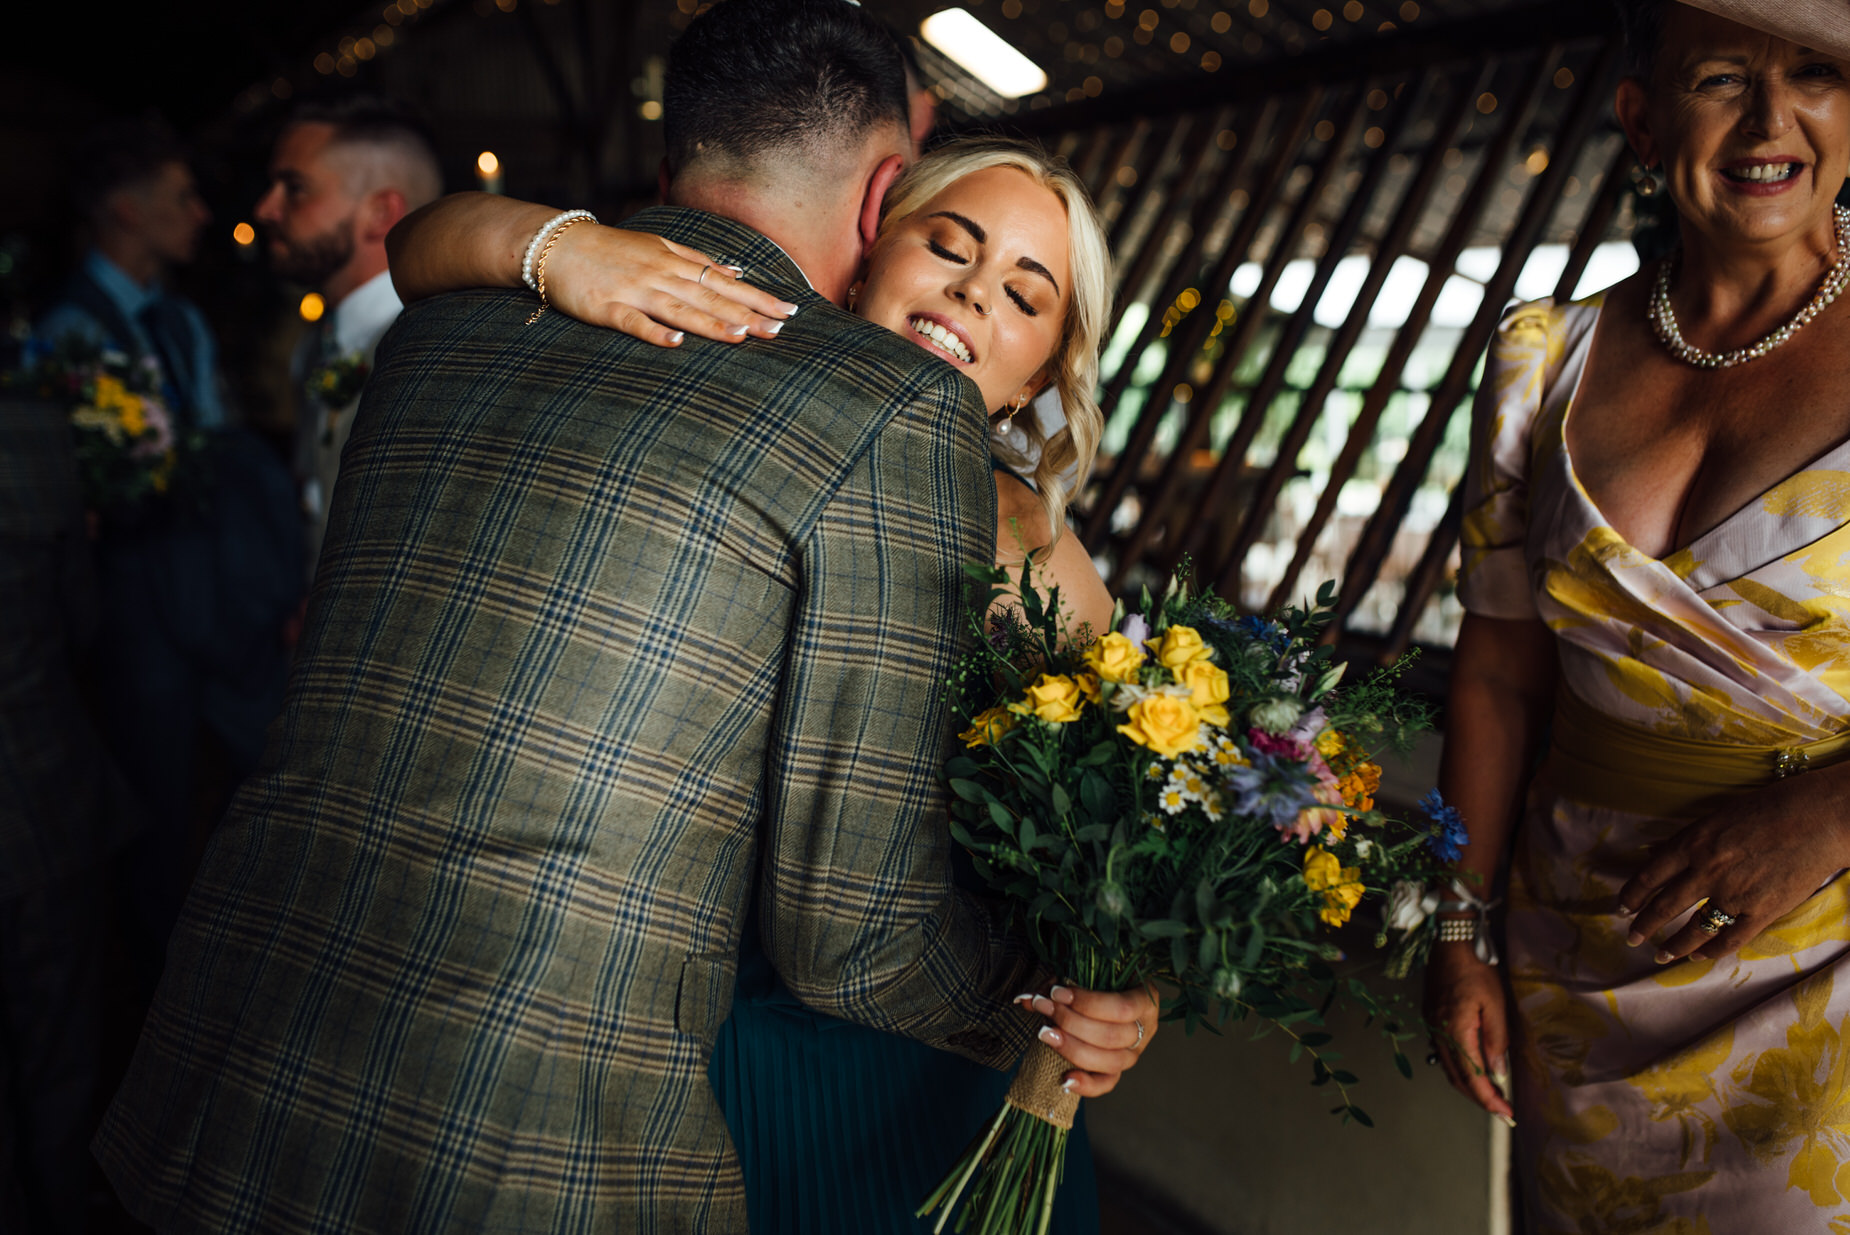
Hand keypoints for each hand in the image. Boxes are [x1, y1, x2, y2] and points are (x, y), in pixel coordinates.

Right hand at [546, 226, 798, 346]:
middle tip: (779, 329)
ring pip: (679, 309)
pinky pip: (634, 322)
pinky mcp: (607, 308)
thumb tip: (736, 270)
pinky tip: (675, 344)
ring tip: (741, 336)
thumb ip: (697, 260)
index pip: (726, 281)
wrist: (558, 245)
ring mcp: (635, 291)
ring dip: (710, 323)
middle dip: (746, 313)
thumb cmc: (612, 250)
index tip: (789, 310)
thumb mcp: (658, 247)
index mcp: (675, 262)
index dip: (758, 296)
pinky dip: (654, 332)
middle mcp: (661, 274)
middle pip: (710, 296)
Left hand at [1015, 983, 1157, 1097]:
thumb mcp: (1080, 975)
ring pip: (1108, 1062)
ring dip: (1072, 1048)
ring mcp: (1133, 1053)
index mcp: (1146, 1001)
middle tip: (1043, 1007)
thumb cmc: (1094, 980)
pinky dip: (1086, 1086)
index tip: (1056, 992)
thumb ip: (1055, 986)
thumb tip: (1024, 1000)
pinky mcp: (1117, 1070)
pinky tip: (1065, 1079)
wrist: (1100, 993)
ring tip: (1044, 1033)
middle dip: (1071, 1022)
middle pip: (1111, 1037)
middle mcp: (1145, 1030)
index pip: (1122, 1008)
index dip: (1087, 1003)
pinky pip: (1106, 1084)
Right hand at [1423, 941, 1514, 1122]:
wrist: (1450, 942)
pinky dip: (1459, 1069)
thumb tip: (1497, 1071)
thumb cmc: (1476, 969)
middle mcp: (1438, 1033)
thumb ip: (1496, 1039)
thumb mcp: (1495, 1003)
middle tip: (1501, 1111)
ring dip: (1468, 1086)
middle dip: (1479, 1098)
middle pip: (1456, 1078)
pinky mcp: (1431, 1018)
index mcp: (1455, 1031)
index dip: (1489, 1099)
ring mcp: (1431, 1026)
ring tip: (1490, 1095)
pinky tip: (1473, 1069)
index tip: (1506, 1114)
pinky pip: (1443, 1054)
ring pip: (1448, 1068)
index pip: (1472, 1077)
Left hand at [1618, 771, 1849, 963]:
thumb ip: (1688, 840)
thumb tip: (1656, 854)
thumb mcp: (1716, 816)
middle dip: (1644, 925)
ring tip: (1659, 955)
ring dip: (1673, 945)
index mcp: (1693, 843)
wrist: (1818, 818)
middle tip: (1631, 938)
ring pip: (1694, 928)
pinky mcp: (1763, 911)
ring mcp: (1734, 894)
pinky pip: (1730, 939)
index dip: (1632, 895)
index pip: (1649, 876)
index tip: (1621, 908)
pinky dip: (1711, 951)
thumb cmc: (1768, 809)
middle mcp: (1707, 871)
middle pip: (1664, 906)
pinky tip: (1697, 957)